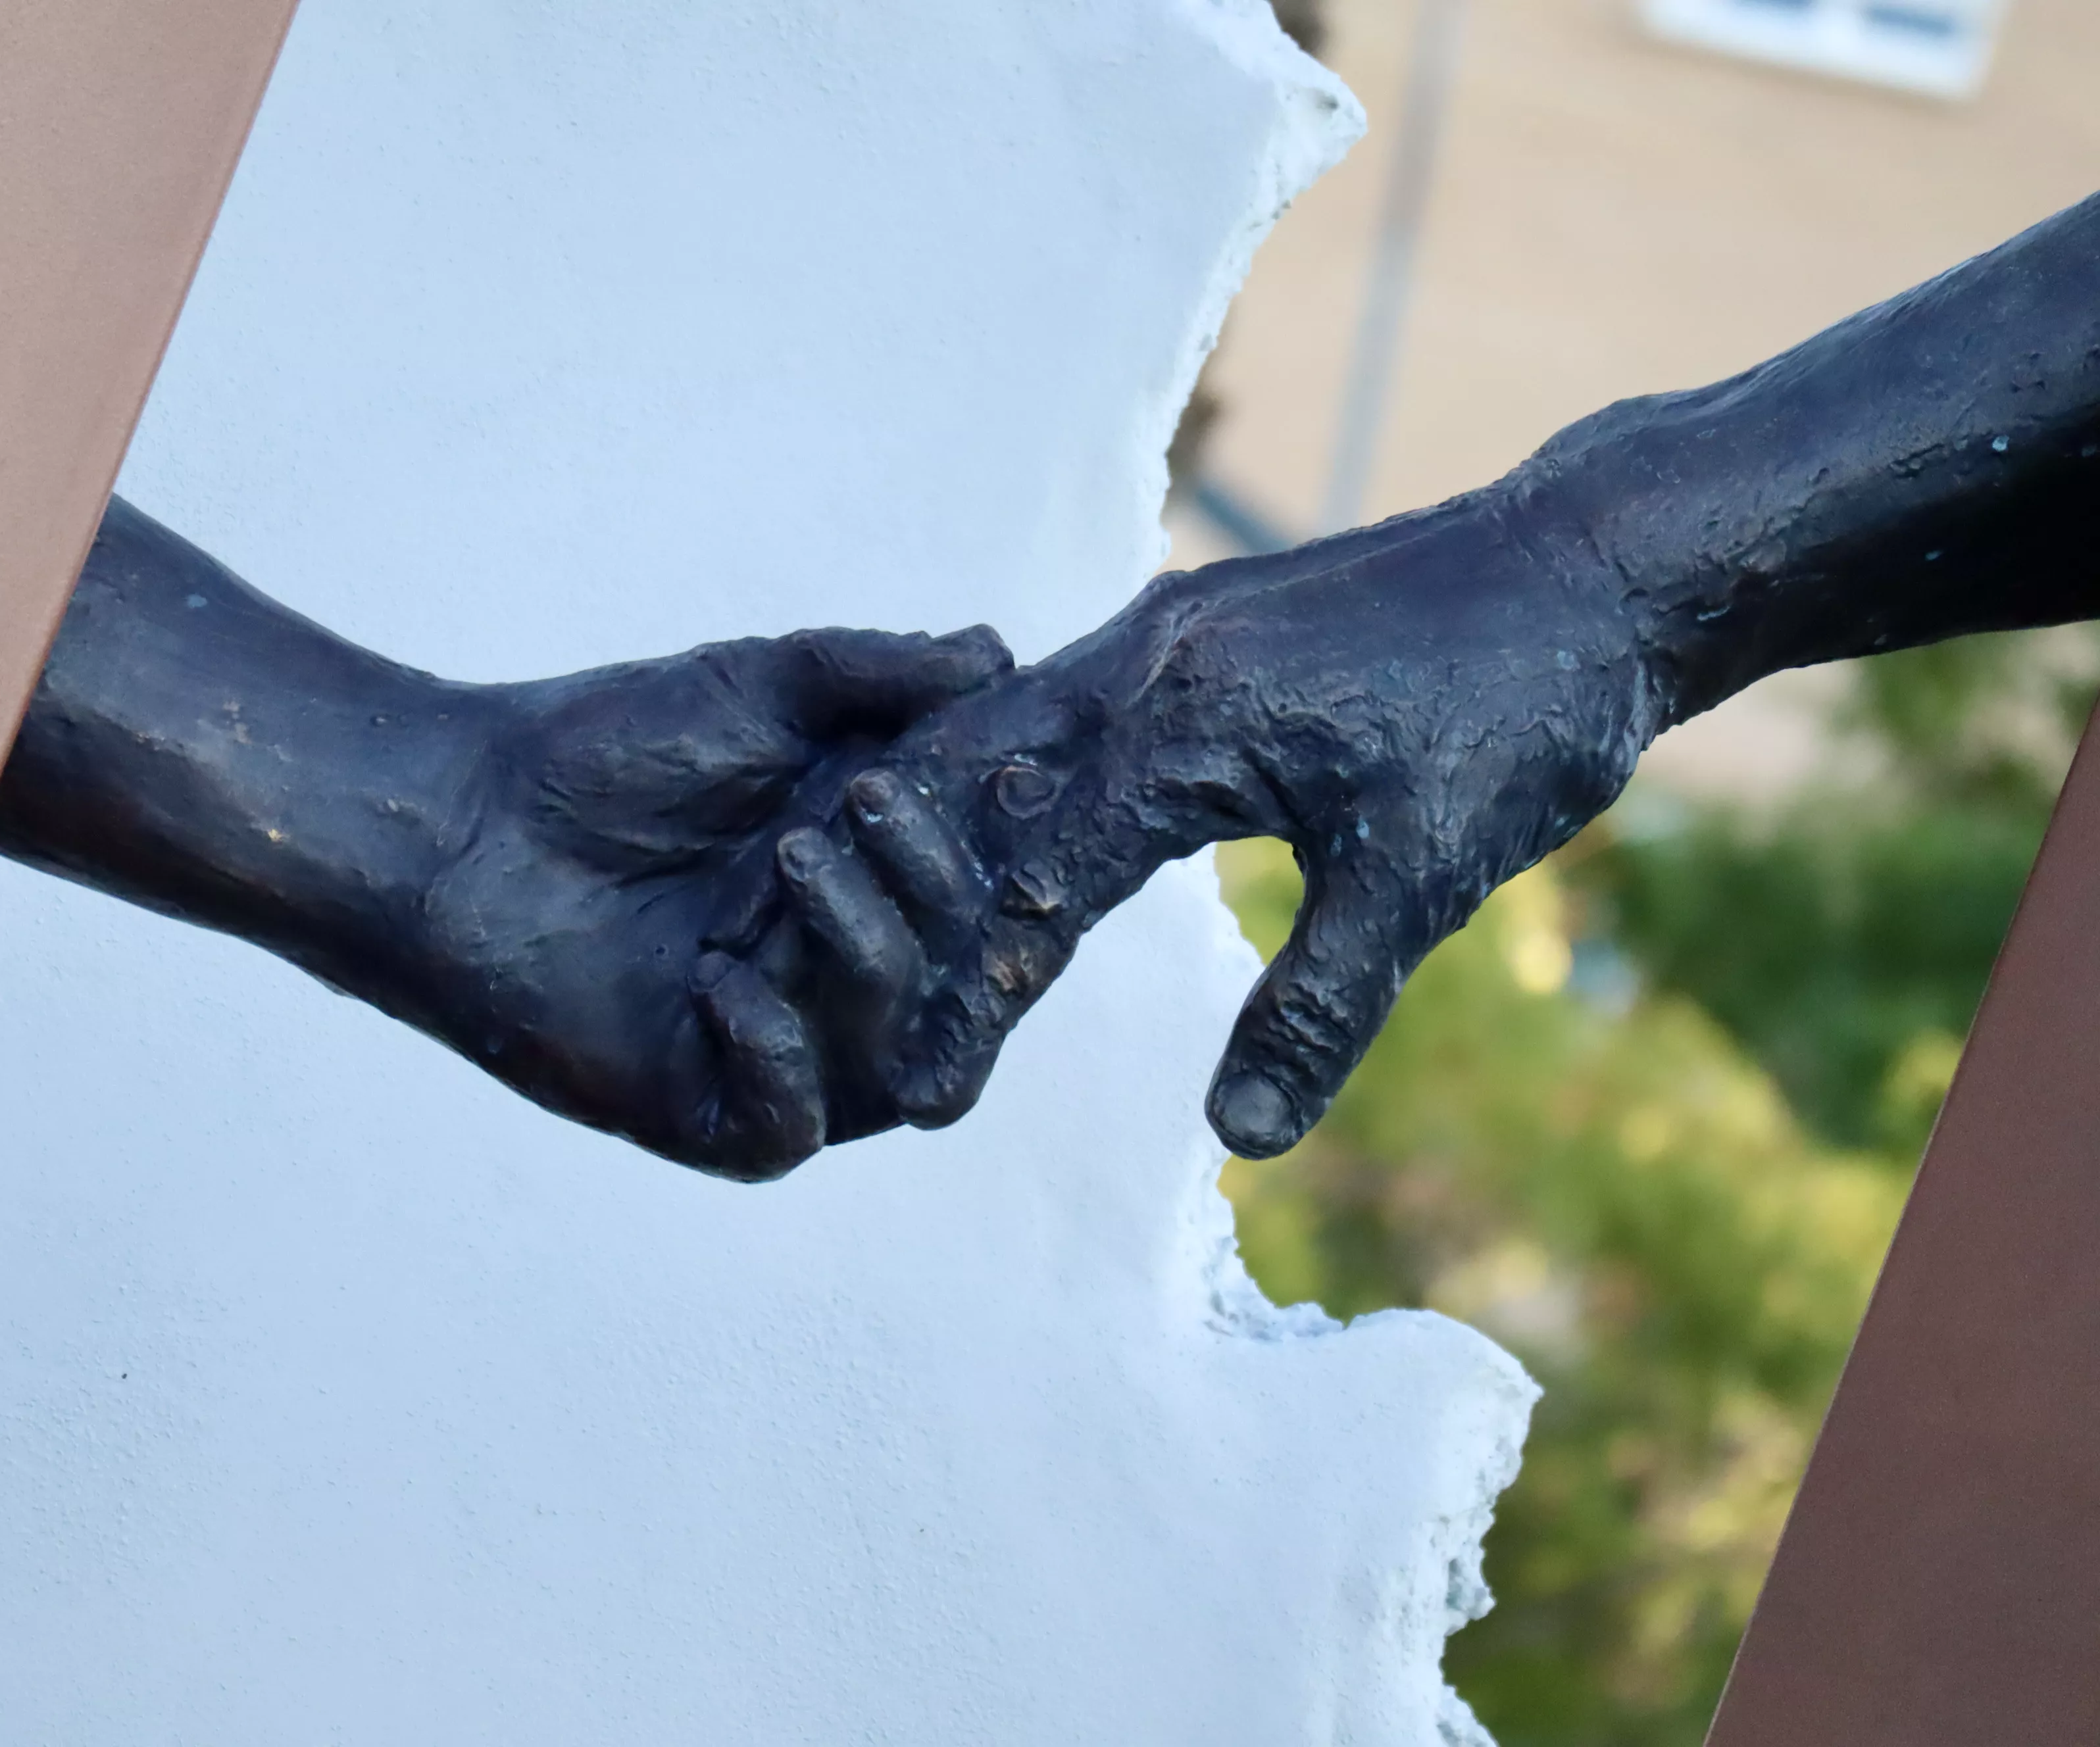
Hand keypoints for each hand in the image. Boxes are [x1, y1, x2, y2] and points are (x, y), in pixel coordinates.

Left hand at [419, 624, 1009, 1178]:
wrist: (458, 818)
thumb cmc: (604, 751)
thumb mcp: (758, 689)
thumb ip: (876, 678)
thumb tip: (993, 653)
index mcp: (871, 887)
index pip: (986, 906)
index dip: (1012, 864)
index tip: (1006, 780)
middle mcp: (838, 978)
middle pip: (956, 984)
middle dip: (930, 891)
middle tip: (865, 802)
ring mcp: (774, 1049)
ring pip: (883, 1052)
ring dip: (860, 950)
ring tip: (790, 857)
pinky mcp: (697, 1110)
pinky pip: (784, 1129)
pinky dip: (777, 1059)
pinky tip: (724, 980)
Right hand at [749, 484, 1655, 1158]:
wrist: (1594, 561)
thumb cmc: (1523, 713)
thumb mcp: (1425, 877)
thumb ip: (1319, 1006)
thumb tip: (1241, 1135)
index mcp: (1188, 720)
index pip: (1039, 879)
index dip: (978, 996)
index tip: (927, 1093)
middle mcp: (1143, 659)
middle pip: (968, 792)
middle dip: (906, 912)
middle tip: (849, 1017)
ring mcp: (1157, 632)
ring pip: (993, 738)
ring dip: (931, 839)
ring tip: (871, 939)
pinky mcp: (1183, 628)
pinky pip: (1047, 706)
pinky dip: (992, 782)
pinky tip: (975, 836)